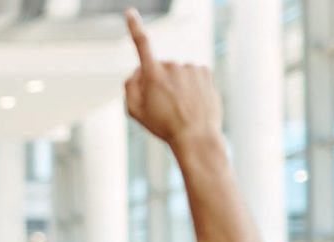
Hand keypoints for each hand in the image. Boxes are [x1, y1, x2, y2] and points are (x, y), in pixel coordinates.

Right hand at [123, 9, 222, 145]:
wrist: (196, 136)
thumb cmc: (164, 126)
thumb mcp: (135, 111)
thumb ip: (129, 87)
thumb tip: (137, 71)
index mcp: (154, 75)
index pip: (142, 45)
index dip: (134, 27)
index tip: (130, 12)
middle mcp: (173, 67)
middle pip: (158, 67)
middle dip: (157, 79)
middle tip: (162, 104)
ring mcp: (190, 68)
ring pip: (176, 71)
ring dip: (175, 83)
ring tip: (180, 106)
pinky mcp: (204, 71)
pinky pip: (190, 73)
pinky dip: (189, 84)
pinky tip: (191, 100)